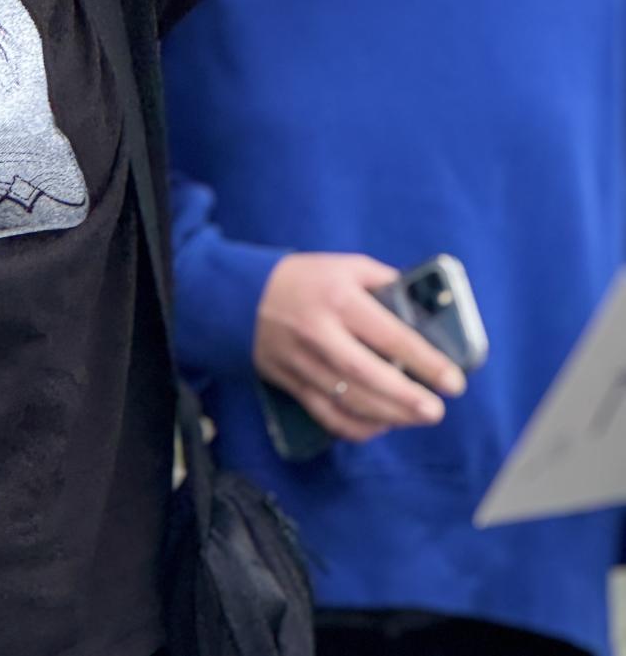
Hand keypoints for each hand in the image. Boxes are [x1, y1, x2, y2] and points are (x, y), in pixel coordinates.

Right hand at [254, 253, 466, 442]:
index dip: (425, 361)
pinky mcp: (293, 384)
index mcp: (340, 300)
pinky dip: (357, 428)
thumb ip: (383, 283)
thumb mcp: (345, 266)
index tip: (454, 381)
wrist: (240, 295)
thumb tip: (423, 306)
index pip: (390, 335)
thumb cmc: (304, 278)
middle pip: (370, 375)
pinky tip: (381, 425)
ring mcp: (305, 363)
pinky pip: (328, 416)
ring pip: (351, 400)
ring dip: (389, 415)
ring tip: (418, 417)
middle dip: (407, 398)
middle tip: (436, 411)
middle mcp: (322, 334)